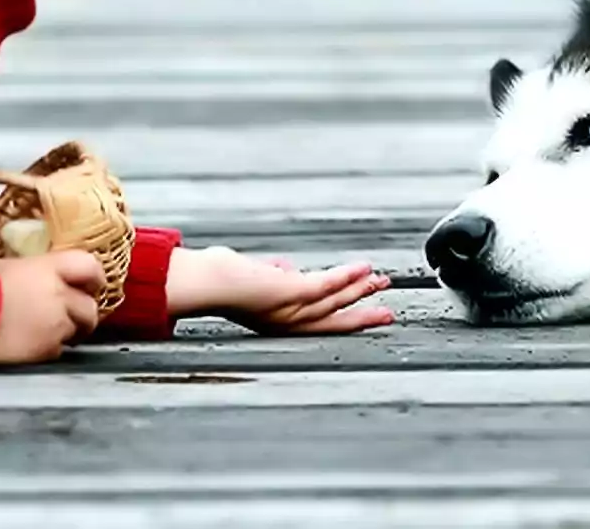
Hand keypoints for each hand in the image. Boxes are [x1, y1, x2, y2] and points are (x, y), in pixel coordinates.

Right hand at [0, 250, 106, 364]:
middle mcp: (59, 296)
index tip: (92, 285)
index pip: (89, 267)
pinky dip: (46, 350)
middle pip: (90, 307)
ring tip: (42, 333)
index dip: (94, 277)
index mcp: (49, 268)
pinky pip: (55, 352)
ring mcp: (55, 325)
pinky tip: (28, 347)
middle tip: (75, 318)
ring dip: (63, 333)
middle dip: (84, 314)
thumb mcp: (3, 266)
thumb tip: (29, 277)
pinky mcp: (44, 351)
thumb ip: (28, 273)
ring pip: (74, 332)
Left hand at [166, 246, 394, 334]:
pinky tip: (364, 267)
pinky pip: (327, 285)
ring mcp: (290, 309)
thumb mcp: (255, 279)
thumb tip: (288, 268)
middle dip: (362, 315)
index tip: (366, 312)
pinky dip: (348, 276)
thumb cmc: (217, 281)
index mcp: (279, 322)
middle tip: (387, 313)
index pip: (319, 322)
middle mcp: (287, 322)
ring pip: (335, 301)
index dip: (344, 318)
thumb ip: (275, 276)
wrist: (202, 283)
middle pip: (334, 319)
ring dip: (360, 290)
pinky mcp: (291, 292)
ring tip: (382, 282)